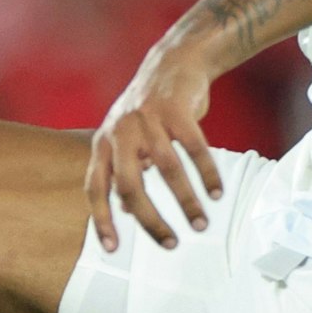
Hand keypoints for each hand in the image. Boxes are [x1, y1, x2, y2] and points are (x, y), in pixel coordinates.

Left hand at [85, 48, 224, 253]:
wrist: (173, 62)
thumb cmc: (149, 109)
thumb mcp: (126, 140)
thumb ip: (123, 172)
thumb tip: (124, 212)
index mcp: (103, 143)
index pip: (95, 188)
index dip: (102, 220)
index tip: (113, 249)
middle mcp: (119, 132)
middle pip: (130, 186)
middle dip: (150, 221)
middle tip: (170, 244)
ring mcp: (146, 120)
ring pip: (166, 170)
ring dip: (185, 202)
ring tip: (200, 224)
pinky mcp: (175, 109)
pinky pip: (194, 149)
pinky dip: (207, 173)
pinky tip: (216, 193)